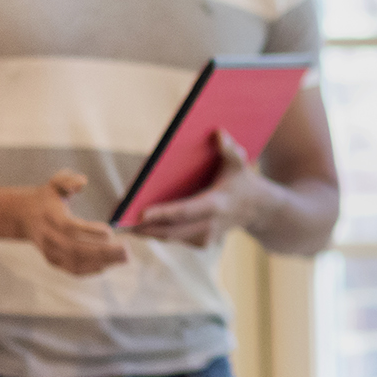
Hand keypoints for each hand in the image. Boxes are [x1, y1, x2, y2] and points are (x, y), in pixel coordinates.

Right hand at [20, 170, 128, 274]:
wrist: (23, 216)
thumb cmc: (46, 198)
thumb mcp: (55, 183)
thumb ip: (67, 179)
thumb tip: (82, 181)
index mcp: (51, 217)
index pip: (69, 228)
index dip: (89, 231)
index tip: (110, 231)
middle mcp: (49, 237)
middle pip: (76, 249)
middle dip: (103, 251)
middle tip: (127, 250)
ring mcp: (50, 251)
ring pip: (76, 262)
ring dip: (102, 262)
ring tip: (124, 258)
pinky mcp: (53, 261)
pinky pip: (73, 270)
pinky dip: (92, 270)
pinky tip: (109, 265)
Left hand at [123, 132, 266, 248]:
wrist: (257, 209)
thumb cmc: (243, 181)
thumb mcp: (239, 162)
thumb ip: (229, 148)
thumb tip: (217, 133)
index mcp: (217, 205)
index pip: (185, 211)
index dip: (162, 214)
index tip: (140, 215)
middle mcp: (211, 225)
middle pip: (171, 230)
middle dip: (145, 227)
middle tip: (119, 222)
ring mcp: (207, 238)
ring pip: (170, 236)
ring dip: (147, 231)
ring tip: (122, 224)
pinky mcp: (202, 244)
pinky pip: (175, 238)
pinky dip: (157, 232)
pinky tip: (139, 226)